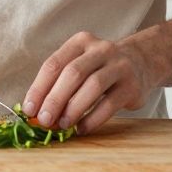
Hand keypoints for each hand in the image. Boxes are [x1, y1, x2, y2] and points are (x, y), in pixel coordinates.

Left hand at [23, 31, 151, 134]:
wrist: (143, 62)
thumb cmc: (101, 67)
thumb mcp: (81, 63)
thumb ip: (61, 82)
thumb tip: (37, 110)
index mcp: (80, 42)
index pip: (54, 64)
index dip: (39, 88)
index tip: (29, 109)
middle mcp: (100, 49)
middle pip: (73, 73)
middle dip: (55, 99)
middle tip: (44, 120)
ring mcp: (119, 65)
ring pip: (93, 86)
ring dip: (74, 108)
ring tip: (62, 125)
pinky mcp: (132, 85)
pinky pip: (110, 103)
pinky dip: (93, 119)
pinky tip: (82, 128)